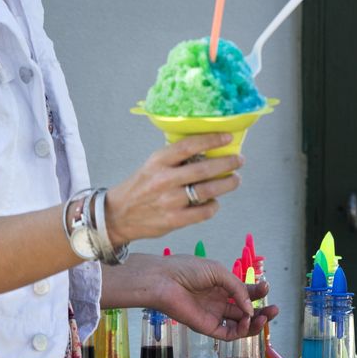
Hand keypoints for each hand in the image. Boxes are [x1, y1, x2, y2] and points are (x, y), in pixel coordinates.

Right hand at [103, 133, 244, 245]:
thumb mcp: (152, 165)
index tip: (228, 137)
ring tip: (235, 179)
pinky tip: (215, 202)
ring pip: (207, 191)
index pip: (188, 146)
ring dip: (227, 184)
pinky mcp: (173, 220)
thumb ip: (176, 159)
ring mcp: (169, 201)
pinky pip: (203, 213)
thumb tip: (209, 150)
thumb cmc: (141, 186)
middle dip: (227, 163)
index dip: (211, 139)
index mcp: (158, 161)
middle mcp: (164, 180)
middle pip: (203, 169)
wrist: (117, 216)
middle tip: (239, 160)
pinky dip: (213, 206)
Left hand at [112, 253, 278, 339]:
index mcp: (222, 285)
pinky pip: (228, 333)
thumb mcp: (219, 272)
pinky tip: (247, 321)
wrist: (165, 281)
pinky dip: (241, 331)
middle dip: (261, 310)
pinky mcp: (207, 327)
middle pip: (245, 310)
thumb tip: (250, 308)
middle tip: (274, 309)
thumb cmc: (188, 270)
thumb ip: (237, 289)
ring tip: (265, 317)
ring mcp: (214, 314)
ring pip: (239, 324)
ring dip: (255, 322)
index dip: (257, 292)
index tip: (266, 287)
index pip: (244, 292)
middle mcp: (219, 301)